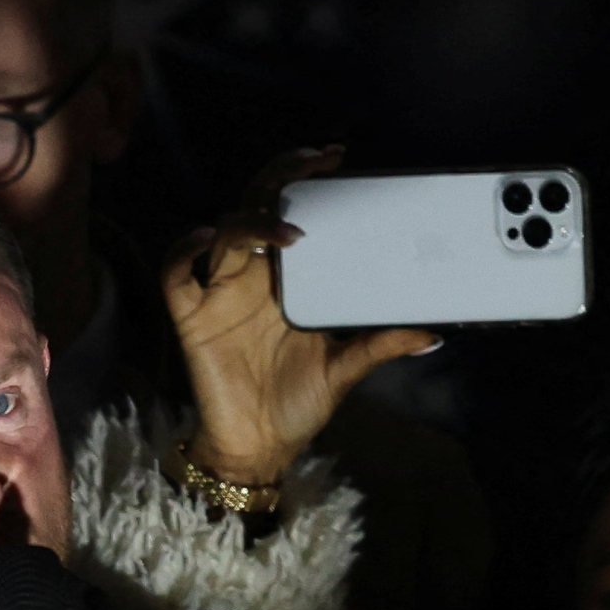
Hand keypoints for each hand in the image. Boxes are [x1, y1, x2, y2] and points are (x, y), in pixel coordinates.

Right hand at [165, 145, 439, 489]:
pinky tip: (208, 239)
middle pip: (255, 209)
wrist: (261, 449)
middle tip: (313, 163)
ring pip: (224, 234)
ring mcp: (218, 295)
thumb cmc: (296, 405)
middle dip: (279, 179)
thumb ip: (381, 344)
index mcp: (284, 282)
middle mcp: (251, 279)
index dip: (304, 182)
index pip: (290, 216)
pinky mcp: (192, 320)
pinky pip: (176, 275)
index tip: (336, 160)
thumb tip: (433, 333)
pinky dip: (185, 252)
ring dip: (252, 224)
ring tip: (288, 232)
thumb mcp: (346, 368)